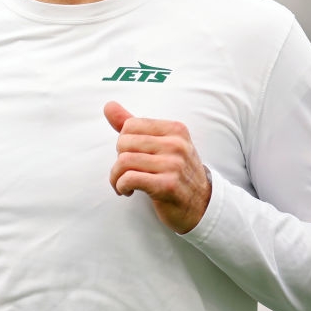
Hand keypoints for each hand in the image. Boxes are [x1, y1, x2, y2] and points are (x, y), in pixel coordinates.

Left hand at [104, 101, 211, 234]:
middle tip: (126, 172)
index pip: (130, 125)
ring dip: (116, 176)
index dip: (123, 143)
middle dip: (118, 160)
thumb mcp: (160, 145)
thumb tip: (108, 105)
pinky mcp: (168, 186)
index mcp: (175, 129)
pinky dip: (121, 186)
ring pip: (124, 161)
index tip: (130, 157)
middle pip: (124, 142)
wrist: (202, 205)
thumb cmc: (176, 172)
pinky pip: (130, 178)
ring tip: (123, 184)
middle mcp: (176, 144)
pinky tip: (127, 191)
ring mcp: (174, 165)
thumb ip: (133, 125)